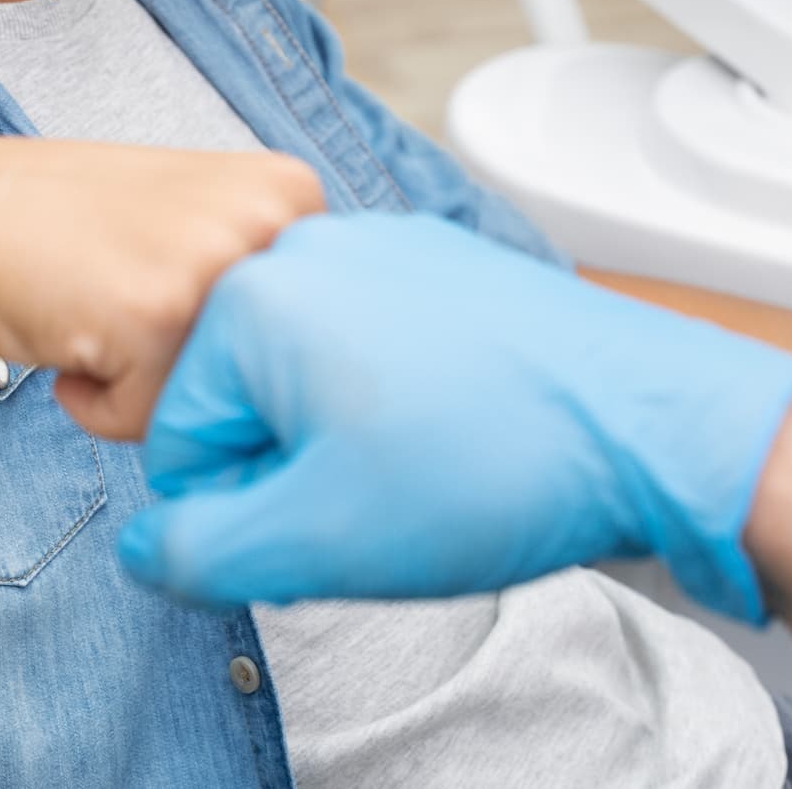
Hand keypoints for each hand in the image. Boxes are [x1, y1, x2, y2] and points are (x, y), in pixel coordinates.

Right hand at [0, 138, 324, 439]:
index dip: (229, 335)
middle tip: (130, 296)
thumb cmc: (84, 230)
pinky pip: (152, 422)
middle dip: (194, 365)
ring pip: (216, 403)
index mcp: (294, 191)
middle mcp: (273, 218)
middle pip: (269, 375)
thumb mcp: (206, 218)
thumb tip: (344, 377)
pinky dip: (103, 403)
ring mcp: (220, 265)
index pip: (312, 333)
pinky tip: (73, 332)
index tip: (170, 280)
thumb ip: (273, 274)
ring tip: (104, 312)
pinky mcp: (160, 318)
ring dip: (151, 386)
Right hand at [117, 213, 791, 621]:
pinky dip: (387, 387)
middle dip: (289, 461)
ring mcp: (374, 241)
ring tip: (418, 460)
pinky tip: (448, 420)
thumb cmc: (489, 466)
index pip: (178, 438)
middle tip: (373, 496)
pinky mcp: (430, 255)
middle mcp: (304, 247)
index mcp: (253, 301)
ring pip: (303, 366)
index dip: (239, 507)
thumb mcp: (316, 538)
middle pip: (239, 393)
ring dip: (338, 428)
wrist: (645, 416)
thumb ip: (199, 551)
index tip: (317, 521)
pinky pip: (365, 333)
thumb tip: (146, 545)